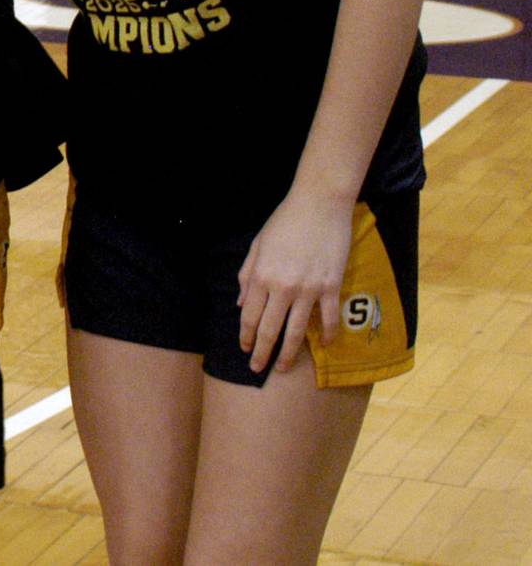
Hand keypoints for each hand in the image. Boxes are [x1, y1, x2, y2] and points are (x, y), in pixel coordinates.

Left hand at [237, 186, 353, 373]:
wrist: (318, 204)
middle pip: (271, 329)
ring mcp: (309, 289)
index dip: (246, 336)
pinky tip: (323, 345)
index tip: (245, 350)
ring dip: (289, 353)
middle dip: (263, 353)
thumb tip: (243, 304)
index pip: (251, 316)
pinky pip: (328, 318)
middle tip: (257, 370)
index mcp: (262, 275)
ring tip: (284, 369)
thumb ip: (248, 275)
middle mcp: (283, 287)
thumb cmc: (284, 221)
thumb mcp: (257, 244)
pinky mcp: (331, 286)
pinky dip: (326, 335)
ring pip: (297, 331)